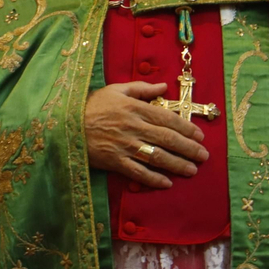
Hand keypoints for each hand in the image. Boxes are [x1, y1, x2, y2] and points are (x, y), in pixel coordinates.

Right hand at [83, 82, 208, 188]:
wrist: (64, 123)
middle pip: (167, 139)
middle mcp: (133, 127)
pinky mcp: (114, 161)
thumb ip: (141, 88)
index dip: (186, 128)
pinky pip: (138, 172)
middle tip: (204, 155)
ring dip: (177, 164)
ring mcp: (124, 146)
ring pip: (157, 157)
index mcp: (134, 108)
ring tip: (192, 169)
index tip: (200, 135)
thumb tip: (164, 86)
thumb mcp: (116, 89)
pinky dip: (153, 178)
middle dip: (189, 148)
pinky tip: (167, 182)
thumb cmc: (91, 105)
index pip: (167, 118)